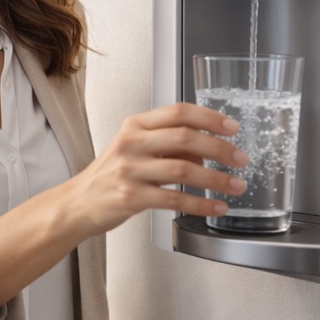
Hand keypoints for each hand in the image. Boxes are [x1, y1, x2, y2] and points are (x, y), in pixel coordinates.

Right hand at [60, 102, 247, 238]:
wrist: (78, 204)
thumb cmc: (109, 176)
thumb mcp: (136, 151)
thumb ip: (169, 146)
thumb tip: (207, 149)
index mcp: (134, 125)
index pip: (178, 112)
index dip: (210, 118)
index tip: (232, 127)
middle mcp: (130, 143)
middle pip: (184, 136)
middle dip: (220, 149)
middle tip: (241, 159)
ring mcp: (128, 169)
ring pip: (183, 168)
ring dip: (216, 179)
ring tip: (235, 185)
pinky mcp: (130, 196)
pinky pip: (174, 198)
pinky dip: (200, 203)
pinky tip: (215, 207)